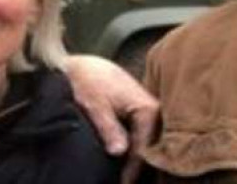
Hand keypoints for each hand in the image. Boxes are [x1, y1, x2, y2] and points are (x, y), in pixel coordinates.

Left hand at [64, 55, 157, 179]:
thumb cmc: (87, 80)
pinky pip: (141, 138)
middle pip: (150, 149)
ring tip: (123, 176)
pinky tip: (123, 163)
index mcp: (149, 109)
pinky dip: (134, 150)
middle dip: (139, 167)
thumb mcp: (95, 104)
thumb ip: (108, 127)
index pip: (144, 149)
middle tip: (122, 181)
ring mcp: (148, 114)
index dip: (132, 170)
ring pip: (147, 144)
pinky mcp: (140, 115)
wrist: (81, 64)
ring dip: (137, 159)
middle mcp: (155, 111)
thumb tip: (120, 152)